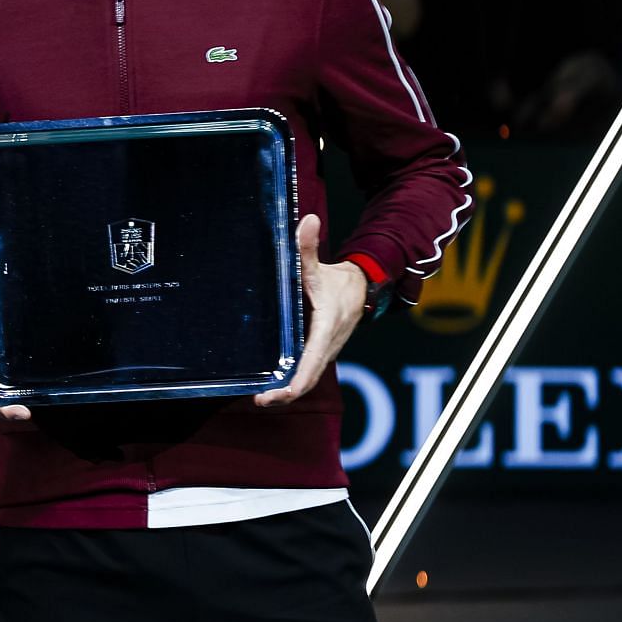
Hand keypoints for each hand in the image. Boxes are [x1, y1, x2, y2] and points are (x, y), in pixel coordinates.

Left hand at [255, 213, 365, 407]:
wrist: (362, 286)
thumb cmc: (337, 279)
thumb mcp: (320, 266)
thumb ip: (308, 248)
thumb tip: (308, 220)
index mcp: (326, 327)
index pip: (313, 360)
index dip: (299, 379)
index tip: (283, 393)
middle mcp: (328, 344)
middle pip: (309, 378)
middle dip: (286, 394)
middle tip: (259, 401)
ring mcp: (325, 350)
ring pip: (308, 377)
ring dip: (286, 391)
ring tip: (260, 399)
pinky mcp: (320, 351)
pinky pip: (307, 370)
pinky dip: (291, 382)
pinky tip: (270, 386)